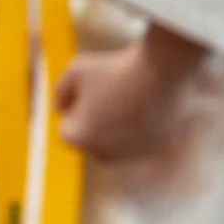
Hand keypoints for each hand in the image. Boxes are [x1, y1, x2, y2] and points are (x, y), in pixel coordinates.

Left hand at [53, 38, 190, 162]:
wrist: (163, 72)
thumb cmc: (115, 69)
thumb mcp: (76, 69)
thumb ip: (60, 92)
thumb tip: (60, 108)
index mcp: (78, 137)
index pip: (67, 128)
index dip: (77, 105)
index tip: (92, 87)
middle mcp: (103, 153)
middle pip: (93, 139)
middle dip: (96, 122)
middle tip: (112, 91)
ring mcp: (131, 154)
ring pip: (119, 140)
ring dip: (120, 124)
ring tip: (133, 94)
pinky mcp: (156, 149)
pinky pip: (144, 138)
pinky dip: (144, 124)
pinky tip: (151, 101)